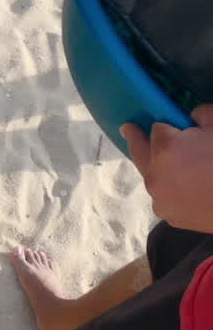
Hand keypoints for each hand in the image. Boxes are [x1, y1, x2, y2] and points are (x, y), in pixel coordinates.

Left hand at [122, 105, 212, 233]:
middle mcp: (154, 172)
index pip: (157, 129)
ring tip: (166, 164)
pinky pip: (163, 196)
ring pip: (152, 176)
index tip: (172, 126)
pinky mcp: (166, 214)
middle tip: (127, 129)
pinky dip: (169, 190)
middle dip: (135, 139)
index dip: (169, 127)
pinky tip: (182, 189)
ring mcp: (158, 196)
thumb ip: (202, 115)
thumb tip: (191, 116)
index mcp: (165, 147)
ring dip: (156, 168)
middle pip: (141, 151)